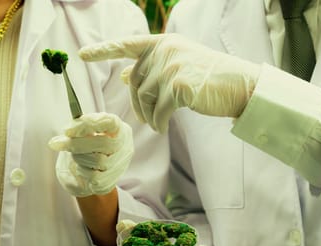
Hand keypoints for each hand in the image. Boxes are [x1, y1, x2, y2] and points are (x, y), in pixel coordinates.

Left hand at [48, 112, 133, 196]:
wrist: (84, 176)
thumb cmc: (83, 148)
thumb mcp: (79, 134)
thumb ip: (77, 129)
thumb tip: (68, 130)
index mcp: (117, 128)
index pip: (109, 122)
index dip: (89, 125)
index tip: (67, 130)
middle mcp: (124, 145)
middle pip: (104, 143)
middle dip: (78, 144)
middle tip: (57, 144)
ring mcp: (120, 164)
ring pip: (99, 160)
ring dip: (79, 158)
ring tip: (74, 158)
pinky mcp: (113, 181)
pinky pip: (96, 178)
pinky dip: (83, 173)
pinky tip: (81, 169)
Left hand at [79, 33, 260, 132]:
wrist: (238, 85)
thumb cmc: (207, 77)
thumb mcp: (177, 66)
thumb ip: (151, 68)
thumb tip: (123, 75)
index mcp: (163, 42)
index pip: (127, 45)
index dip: (103, 50)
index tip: (82, 54)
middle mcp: (165, 50)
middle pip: (135, 81)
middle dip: (136, 103)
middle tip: (143, 119)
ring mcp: (172, 67)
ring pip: (145, 98)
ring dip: (148, 116)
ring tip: (156, 124)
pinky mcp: (179, 86)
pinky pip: (157, 110)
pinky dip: (157, 122)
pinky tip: (161, 127)